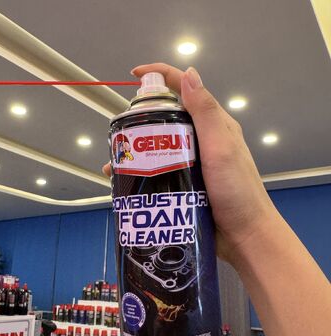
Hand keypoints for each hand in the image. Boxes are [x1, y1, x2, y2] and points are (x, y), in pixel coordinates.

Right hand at [105, 63, 277, 264]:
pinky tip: (128, 183)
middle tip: (122, 136)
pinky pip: (161, 169)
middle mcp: (202, 139)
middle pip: (167, 118)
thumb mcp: (221, 148)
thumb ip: (206, 112)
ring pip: (160, 146)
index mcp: (213, 124)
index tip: (133, 76)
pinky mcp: (185, 182)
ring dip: (138, 151)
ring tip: (118, 165)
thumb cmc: (236, 190)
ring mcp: (193, 162)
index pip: (185, 89)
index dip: (160, 76)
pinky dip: (144, 172)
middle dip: (141, 121)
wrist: (244, 236)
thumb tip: (189, 73)